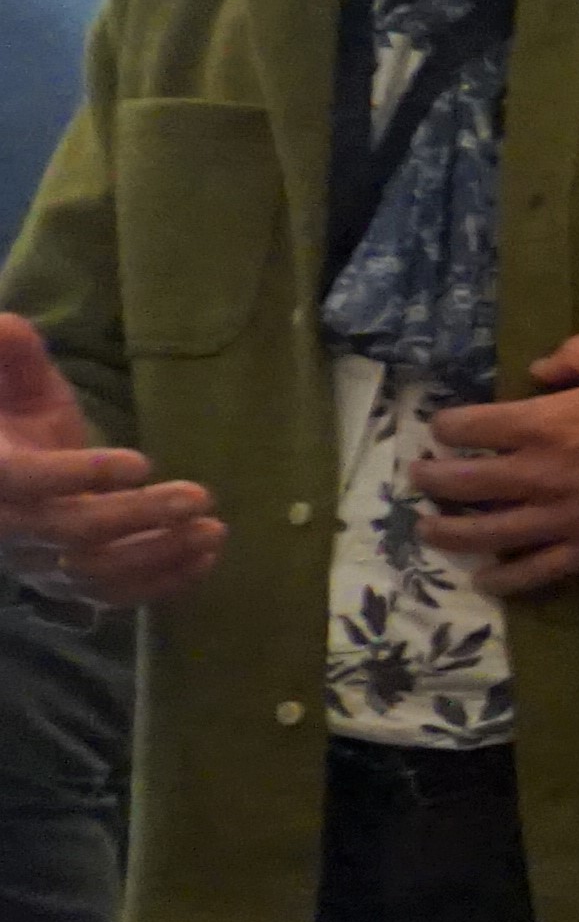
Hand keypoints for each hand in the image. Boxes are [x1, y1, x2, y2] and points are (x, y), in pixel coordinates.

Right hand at [0, 315, 220, 604]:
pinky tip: (206, 558)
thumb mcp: (9, 381)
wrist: (0, 467)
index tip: (141, 462)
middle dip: (138, 517)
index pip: (24, 481)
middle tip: (201, 496)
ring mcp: (36, 561)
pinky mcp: (65, 583)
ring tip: (215, 530)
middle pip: (70, 532)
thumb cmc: (10, 418)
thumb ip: (10, 355)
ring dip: (159, 555)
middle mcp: (7, 525)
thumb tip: (9, 325)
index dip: (79, 475)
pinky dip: (160, 583)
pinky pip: (112, 595)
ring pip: (95, 573)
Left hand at [412, 335, 578, 592]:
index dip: (446, 426)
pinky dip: (504, 580)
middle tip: (422, 478)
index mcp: (548, 423)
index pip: (470, 427)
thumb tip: (538, 370)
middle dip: (431, 480)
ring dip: (448, 533)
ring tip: (430, 529)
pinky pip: (536, 572)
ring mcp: (564, 517)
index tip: (443, 428)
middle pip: (463, 484)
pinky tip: (484, 580)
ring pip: (486, 534)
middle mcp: (543, 474)